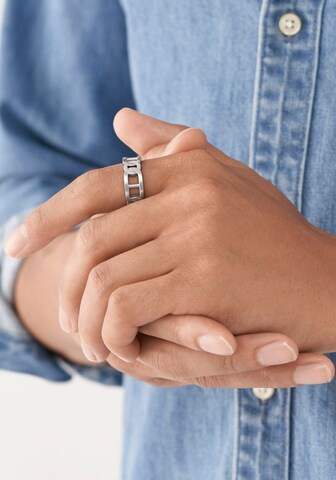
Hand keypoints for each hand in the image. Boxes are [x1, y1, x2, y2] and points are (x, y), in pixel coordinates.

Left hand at [5, 109, 334, 385]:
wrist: (327, 280)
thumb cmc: (272, 237)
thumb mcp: (225, 181)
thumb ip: (172, 149)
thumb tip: (121, 119)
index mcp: (189, 166)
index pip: (96, 186)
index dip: (47, 215)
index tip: (15, 241)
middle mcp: (190, 190)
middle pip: (91, 237)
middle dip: (62, 281)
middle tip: (61, 317)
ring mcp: (197, 232)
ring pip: (101, 275)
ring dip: (83, 317)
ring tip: (88, 343)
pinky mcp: (205, 277)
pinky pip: (126, 304)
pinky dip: (108, 329)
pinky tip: (114, 347)